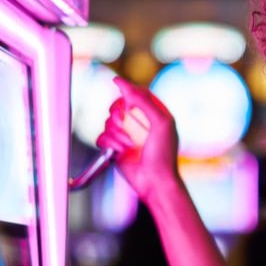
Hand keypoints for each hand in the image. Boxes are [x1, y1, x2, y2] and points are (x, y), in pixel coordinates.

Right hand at [95, 76, 179, 201]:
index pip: (138, 94)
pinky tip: (120, 152)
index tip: (116, 84)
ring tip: (128, 145)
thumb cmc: (163, 155)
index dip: (128, 90)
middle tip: (122, 122)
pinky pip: (102, 137)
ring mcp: (127, 135)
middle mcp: (140, 123)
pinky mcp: (115, 147)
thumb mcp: (160, 123)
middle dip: (117, 114)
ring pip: (108, 122)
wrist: (154, 182)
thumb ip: (143, 101)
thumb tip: (124, 85)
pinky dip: (110, 144)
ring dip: (116, 134)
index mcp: (155, 115)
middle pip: (118, 106)